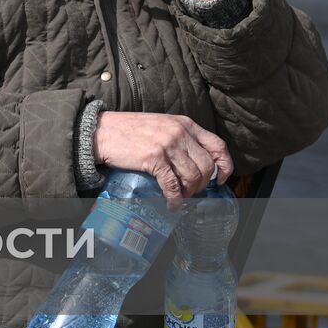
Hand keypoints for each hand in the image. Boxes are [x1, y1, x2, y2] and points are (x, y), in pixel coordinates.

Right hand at [93, 111, 233, 199]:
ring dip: (189, 192)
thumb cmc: (129, 130)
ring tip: (181, 197)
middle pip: (206, 166)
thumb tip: (196, 162)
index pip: (218, 146)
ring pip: (193, 176)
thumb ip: (181, 137)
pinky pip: (172, 184)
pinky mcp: (154, 158)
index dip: (224, 165)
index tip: (221, 178)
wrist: (103, 131)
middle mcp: (180, 133)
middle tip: (192, 191)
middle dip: (202, 184)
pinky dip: (175, 198)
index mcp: (185, 123)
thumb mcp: (162, 124)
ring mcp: (168, 145)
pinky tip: (171, 203)